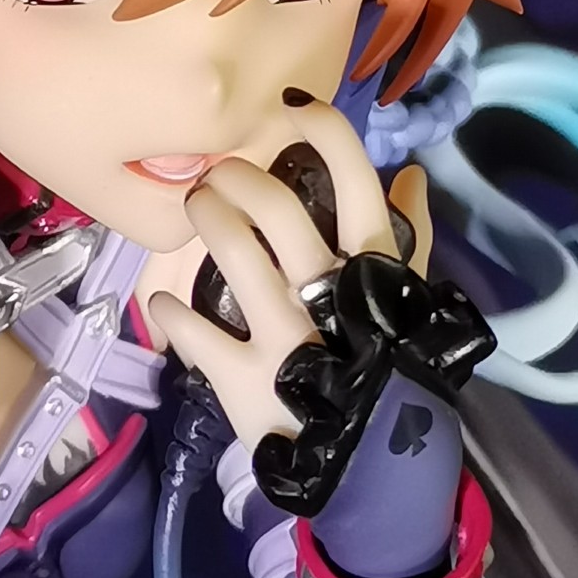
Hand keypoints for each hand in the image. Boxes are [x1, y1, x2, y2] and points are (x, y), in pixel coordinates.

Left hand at [148, 97, 432, 454]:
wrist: (373, 469)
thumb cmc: (389, 367)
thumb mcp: (409, 302)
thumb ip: (409, 238)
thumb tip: (410, 175)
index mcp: (374, 270)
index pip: (355, 180)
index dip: (322, 130)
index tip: (291, 108)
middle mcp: (330, 294)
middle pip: (276, 207)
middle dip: (236, 175)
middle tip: (218, 174)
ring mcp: (286, 338)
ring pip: (232, 253)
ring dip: (205, 218)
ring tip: (194, 207)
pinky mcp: (244, 381)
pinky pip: (193, 330)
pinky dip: (173, 311)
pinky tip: (166, 302)